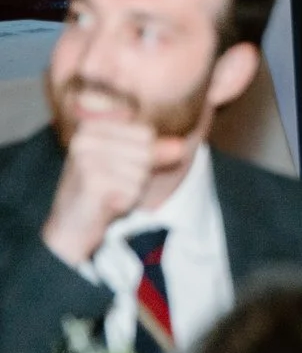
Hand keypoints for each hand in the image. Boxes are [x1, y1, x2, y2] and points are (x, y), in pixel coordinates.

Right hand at [42, 114, 158, 264]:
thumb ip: (155, 151)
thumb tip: (180, 147)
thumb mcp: (129, 164)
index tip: (118, 168)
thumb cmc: (102, 190)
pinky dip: (126, 202)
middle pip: (145, 151)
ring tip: (109, 193)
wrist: (70, 226)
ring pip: (141, 172)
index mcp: (92, 126)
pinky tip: (106, 203)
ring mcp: (85, 159)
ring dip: (132, 189)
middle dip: (138, 174)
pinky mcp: (90, 182)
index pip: (145, 134)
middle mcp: (84, 138)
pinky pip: (132, 190)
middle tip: (113, 185)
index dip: (143, 157)